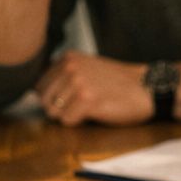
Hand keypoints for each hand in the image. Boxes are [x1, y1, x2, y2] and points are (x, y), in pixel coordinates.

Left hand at [36, 51, 152, 124]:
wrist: (146, 88)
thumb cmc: (117, 83)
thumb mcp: (87, 68)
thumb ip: (63, 74)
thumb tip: (34, 90)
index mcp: (68, 58)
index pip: (39, 85)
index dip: (54, 97)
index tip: (72, 98)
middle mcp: (71, 67)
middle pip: (44, 100)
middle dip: (59, 108)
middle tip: (81, 106)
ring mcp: (78, 82)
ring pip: (54, 112)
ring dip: (69, 116)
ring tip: (88, 108)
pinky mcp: (87, 100)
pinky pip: (67, 121)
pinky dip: (79, 122)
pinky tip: (95, 113)